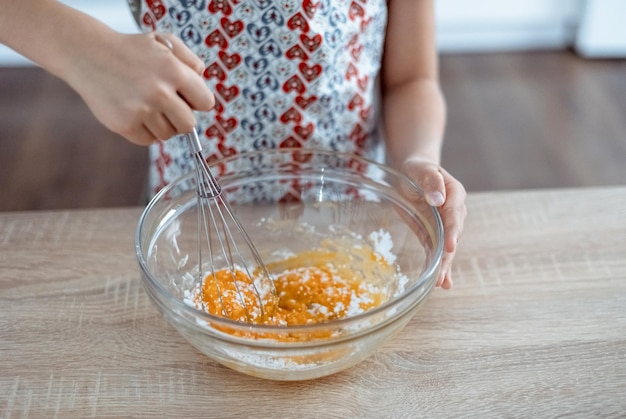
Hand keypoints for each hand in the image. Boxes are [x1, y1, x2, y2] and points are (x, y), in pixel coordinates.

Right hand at [63, 31, 214, 144]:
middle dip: (181, 117)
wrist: (88, 54)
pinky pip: (148, 140)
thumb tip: (202, 81)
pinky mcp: (125, 125)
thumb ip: (190, 60)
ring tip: (147, 105)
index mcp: (174, 71)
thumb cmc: (131, 50)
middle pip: (189, 125)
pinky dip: (144, 131)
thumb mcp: (164, 41)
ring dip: (161, 123)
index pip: (206, 103)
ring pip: (168, 134)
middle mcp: (159, 92)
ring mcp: (141, 110)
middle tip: (167, 106)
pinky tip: (135, 113)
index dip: (197, 101)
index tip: (186, 97)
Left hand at [400, 157, 466, 288]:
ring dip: (444, 266)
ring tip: (441, 283)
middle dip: (447, 256)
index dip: (452, 231)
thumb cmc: (418, 168)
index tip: (450, 246)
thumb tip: (438, 199)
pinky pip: (436, 249)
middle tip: (440, 275)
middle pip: (452, 236)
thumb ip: (431, 182)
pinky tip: (442, 282)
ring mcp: (445, 224)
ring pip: (446, 247)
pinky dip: (438, 264)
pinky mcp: (433, 232)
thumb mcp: (422, 170)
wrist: (412, 171)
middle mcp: (454, 212)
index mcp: (455, 194)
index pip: (454, 215)